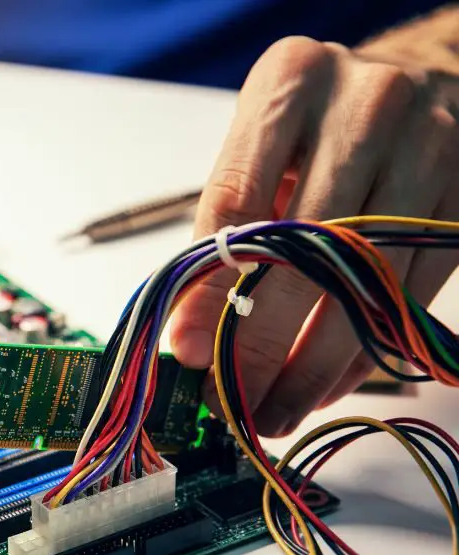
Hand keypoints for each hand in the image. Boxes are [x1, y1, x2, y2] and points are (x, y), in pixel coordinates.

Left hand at [170, 36, 458, 435]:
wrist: (423, 79)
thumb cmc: (314, 130)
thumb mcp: (259, 153)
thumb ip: (221, 233)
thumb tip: (188, 340)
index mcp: (291, 81)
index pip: (238, 202)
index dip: (210, 289)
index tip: (189, 353)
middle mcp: (367, 104)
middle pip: (304, 251)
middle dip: (261, 344)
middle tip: (232, 405)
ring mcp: (430, 146)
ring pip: (365, 283)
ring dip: (315, 365)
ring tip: (276, 412)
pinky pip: (410, 294)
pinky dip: (365, 351)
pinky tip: (326, 386)